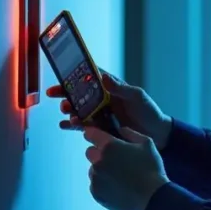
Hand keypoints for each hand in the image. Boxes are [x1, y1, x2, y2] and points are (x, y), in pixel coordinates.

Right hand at [45, 72, 173, 149]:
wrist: (156, 135)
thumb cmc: (148, 111)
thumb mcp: (137, 97)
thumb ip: (121, 88)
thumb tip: (104, 77)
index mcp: (111, 87)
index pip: (90, 77)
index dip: (75, 74)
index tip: (62, 74)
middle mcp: (102, 99)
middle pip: (79, 93)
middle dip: (65, 92)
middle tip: (54, 94)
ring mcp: (100, 114)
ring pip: (79, 109)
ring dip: (69, 109)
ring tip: (66, 112)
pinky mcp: (99, 128)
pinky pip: (83, 125)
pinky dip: (72, 125)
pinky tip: (65, 124)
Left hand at [83, 125, 168, 209]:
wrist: (151, 198)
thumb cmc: (151, 168)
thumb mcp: (147, 143)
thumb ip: (130, 133)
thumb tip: (120, 129)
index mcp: (109, 146)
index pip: (91, 134)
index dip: (93, 133)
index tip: (97, 136)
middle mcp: (97, 161)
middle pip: (90, 152)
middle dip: (99, 153)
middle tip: (114, 159)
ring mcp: (95, 178)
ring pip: (93, 169)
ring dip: (101, 169)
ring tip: (118, 176)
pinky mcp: (95, 193)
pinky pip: (95, 184)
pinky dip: (103, 184)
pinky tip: (117, 187)